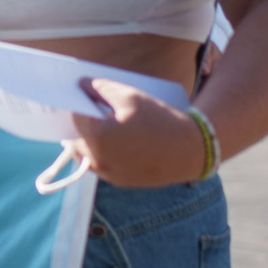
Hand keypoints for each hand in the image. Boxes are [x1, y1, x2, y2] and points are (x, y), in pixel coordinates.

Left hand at [73, 78, 211, 187]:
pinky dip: (101, 153)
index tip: (79, 98)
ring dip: (87, 141)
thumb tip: (81, 84)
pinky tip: (114, 141)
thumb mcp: (129, 95)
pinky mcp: (120, 182)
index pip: (75, 117)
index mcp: (98, 137)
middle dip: (80, 125)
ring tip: (100, 126)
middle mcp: (99, 160)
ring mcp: (109, 174)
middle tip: (88, 112)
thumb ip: (100, 88)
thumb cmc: (161, 119)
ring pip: (85, 155)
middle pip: (75, 139)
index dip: (78, 104)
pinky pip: (101, 165)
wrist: (192, 149)